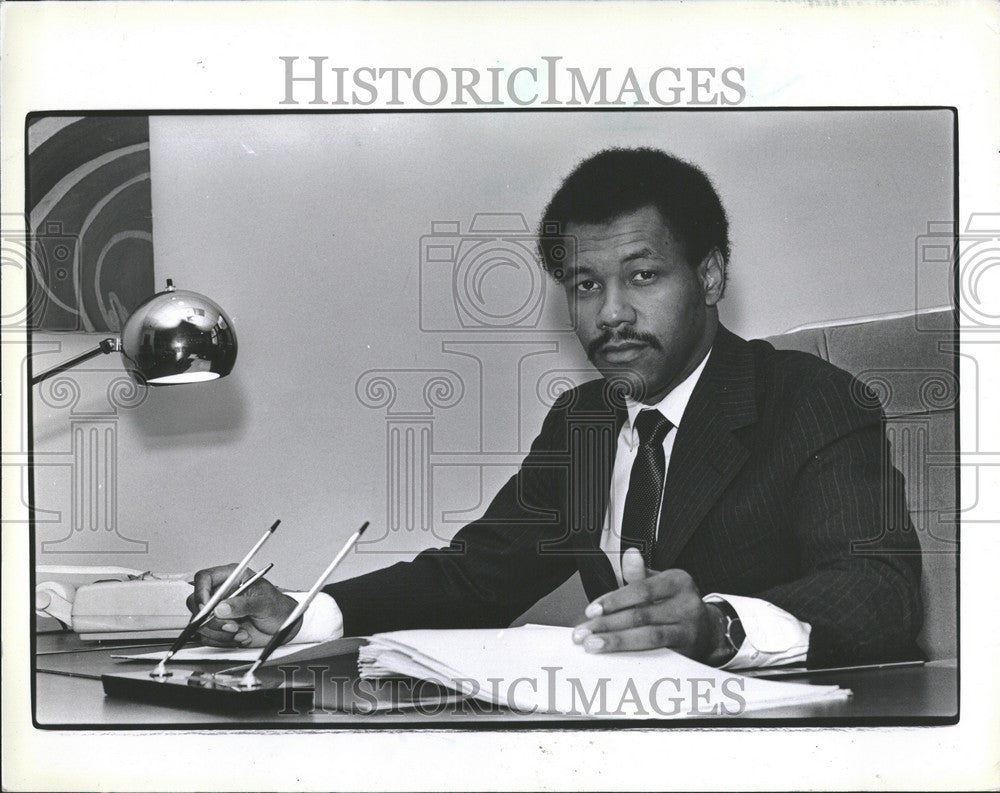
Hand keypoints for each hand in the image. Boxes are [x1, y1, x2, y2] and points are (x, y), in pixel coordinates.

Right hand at [186, 564, 299, 647]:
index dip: (201, 592)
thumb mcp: (264, 603)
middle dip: (212, 619)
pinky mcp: (218, 628)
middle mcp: (221, 594)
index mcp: (232, 578)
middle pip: (196, 603)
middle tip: (232, 625)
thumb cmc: (277, 608)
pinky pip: (207, 636)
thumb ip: (243, 604)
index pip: (204, 578)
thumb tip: (221, 608)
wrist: (283, 627)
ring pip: (200, 623)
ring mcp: (218, 612)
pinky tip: (239, 636)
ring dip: (219, 632)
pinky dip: (222, 640)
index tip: (208, 607)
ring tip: (241, 631)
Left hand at [571, 548, 727, 662]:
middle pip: (642, 615)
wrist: (708, 629)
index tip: (592, 610)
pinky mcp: (688, 653)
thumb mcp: (660, 581)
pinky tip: (616, 658)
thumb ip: (639, 573)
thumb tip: (629, 554)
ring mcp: (688, 630)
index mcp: (678, 581)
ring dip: (617, 642)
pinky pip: (657, 655)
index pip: (642, 590)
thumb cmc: (676, 602)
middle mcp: (687, 604)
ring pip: (649, 638)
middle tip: (584, 633)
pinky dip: (634, 656)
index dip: (614, 601)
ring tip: (593, 645)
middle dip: (608, 625)